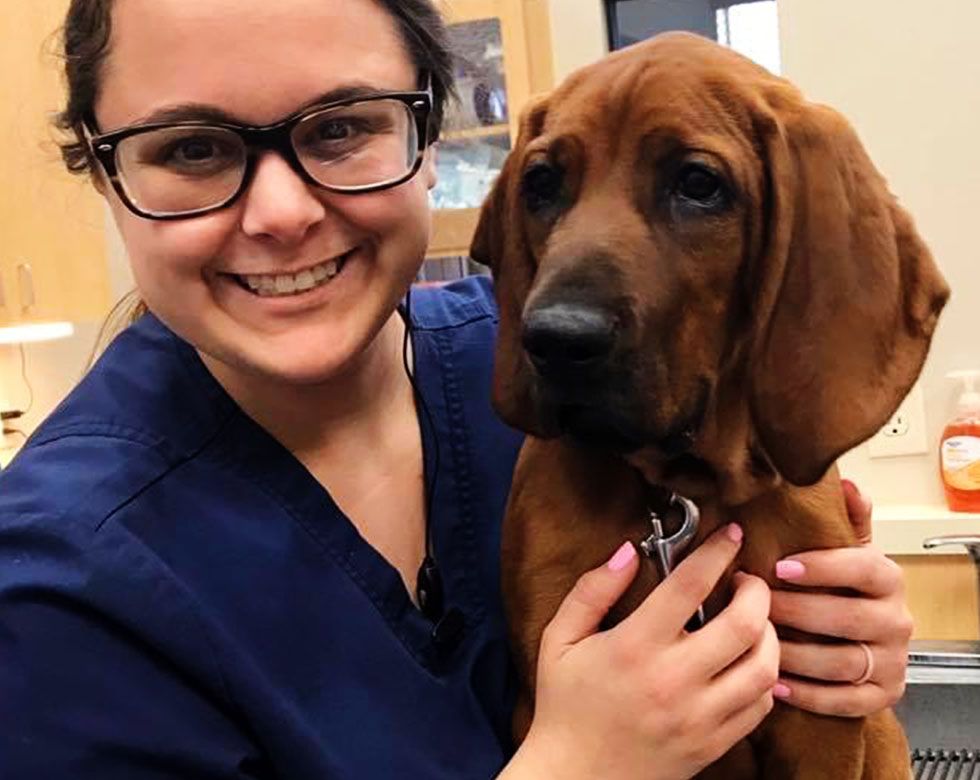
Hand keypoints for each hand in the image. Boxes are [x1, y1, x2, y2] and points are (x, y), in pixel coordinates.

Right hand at [513, 525, 778, 779]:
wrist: (575, 779)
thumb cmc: (565, 705)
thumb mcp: (559, 639)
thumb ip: (591, 590)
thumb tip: (628, 551)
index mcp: (634, 647)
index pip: (690, 585)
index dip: (717, 551)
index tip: (732, 533)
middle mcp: (673, 680)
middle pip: (745, 623)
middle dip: (757, 590)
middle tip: (748, 580)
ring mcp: (698, 717)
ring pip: (764, 667)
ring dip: (769, 635)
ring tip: (752, 621)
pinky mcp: (712, 745)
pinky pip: (761, 706)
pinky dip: (764, 678)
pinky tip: (746, 664)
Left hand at [768, 480, 912, 716]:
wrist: (861, 639)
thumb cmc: (841, 587)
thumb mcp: (845, 549)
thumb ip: (845, 519)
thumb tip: (846, 484)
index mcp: (887, 579)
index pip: (863, 568)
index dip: (822, 567)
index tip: (780, 566)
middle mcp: (896, 621)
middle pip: (846, 618)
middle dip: (796, 611)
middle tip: (756, 605)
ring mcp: (890, 661)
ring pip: (841, 661)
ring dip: (794, 653)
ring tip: (756, 642)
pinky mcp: (881, 695)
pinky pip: (844, 700)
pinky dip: (808, 693)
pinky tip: (775, 683)